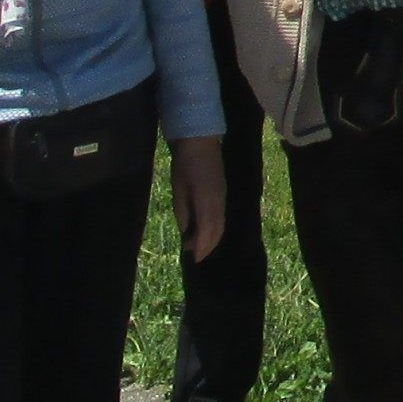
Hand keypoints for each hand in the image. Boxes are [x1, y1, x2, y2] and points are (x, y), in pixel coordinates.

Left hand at [172, 137, 227, 265]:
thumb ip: (184, 215)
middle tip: (196, 257)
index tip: (193, 259)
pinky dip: (215, 228)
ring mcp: (223, 198)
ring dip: (213, 238)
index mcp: (207, 203)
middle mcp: (219, 204)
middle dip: (208, 246)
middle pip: (217, 231)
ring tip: (200, 247)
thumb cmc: (184, 166)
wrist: (200, 142)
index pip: (207, 232)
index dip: (201, 248)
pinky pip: (222, 217)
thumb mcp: (179, 192)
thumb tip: (188, 235)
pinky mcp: (223, 194)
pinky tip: (206, 230)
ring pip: (221, 225)